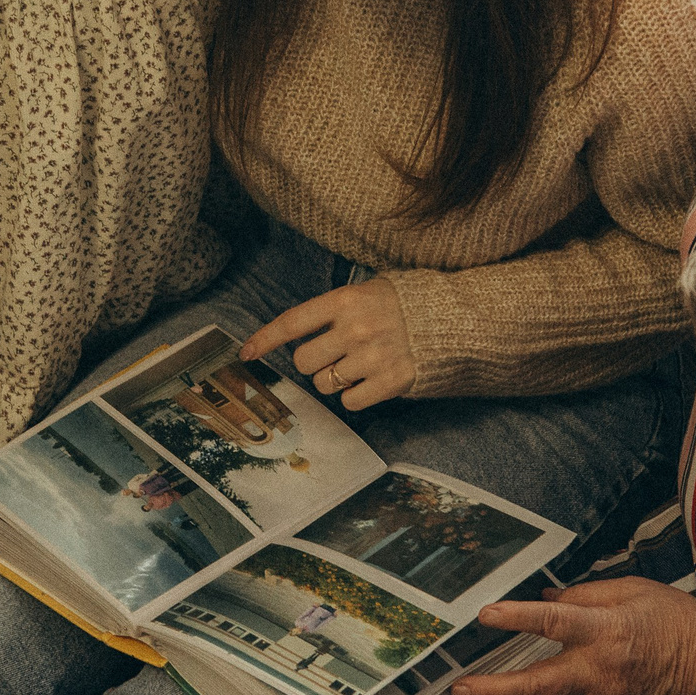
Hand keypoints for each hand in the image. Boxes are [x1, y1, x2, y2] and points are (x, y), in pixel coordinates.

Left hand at [241, 278, 416, 410]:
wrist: (450, 321)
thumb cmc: (400, 306)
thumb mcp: (365, 292)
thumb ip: (331, 311)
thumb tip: (293, 338)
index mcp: (345, 300)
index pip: (293, 322)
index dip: (265, 339)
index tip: (245, 353)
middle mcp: (355, 328)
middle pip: (304, 361)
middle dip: (313, 363)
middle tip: (333, 356)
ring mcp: (372, 357)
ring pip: (324, 384)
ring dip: (334, 380)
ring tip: (359, 365)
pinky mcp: (390, 381)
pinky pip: (350, 402)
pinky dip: (357, 396)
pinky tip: (372, 380)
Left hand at [450, 578, 695, 694]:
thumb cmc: (676, 622)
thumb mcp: (634, 590)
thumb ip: (586, 594)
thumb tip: (545, 599)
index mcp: (605, 630)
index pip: (553, 622)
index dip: (517, 618)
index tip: (485, 616)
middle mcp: (599, 670)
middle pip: (539, 684)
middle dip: (494, 691)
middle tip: (460, 691)